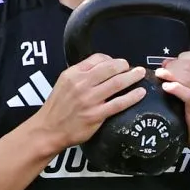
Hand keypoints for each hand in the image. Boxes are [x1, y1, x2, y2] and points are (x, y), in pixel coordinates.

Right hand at [32, 54, 147, 152]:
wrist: (48, 130)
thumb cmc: (57, 107)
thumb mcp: (64, 83)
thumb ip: (81, 74)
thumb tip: (103, 68)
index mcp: (73, 74)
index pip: (97, 59)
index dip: (112, 59)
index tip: (119, 64)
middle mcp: (81, 84)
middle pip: (110, 68)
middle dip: (125, 66)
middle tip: (134, 67)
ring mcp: (89, 100)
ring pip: (117, 83)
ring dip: (132, 77)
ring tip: (141, 74)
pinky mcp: (96, 115)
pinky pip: (118, 103)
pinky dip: (132, 97)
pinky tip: (140, 93)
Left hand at [154, 51, 189, 151]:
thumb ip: (189, 75)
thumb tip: (167, 64)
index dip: (181, 58)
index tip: (169, 63)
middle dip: (173, 66)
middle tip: (161, 71)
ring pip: (188, 78)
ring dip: (171, 74)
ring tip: (160, 75)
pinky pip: (188, 94)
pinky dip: (176, 88)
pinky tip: (166, 87)